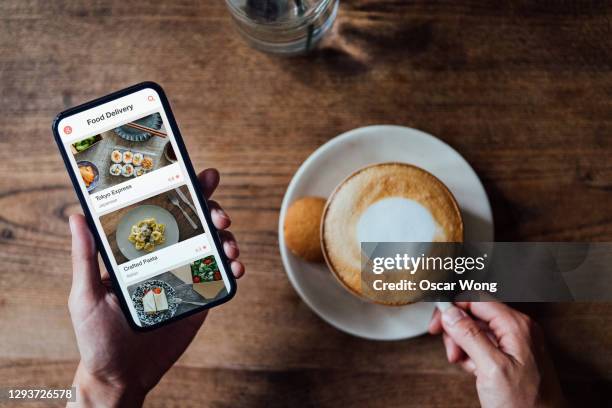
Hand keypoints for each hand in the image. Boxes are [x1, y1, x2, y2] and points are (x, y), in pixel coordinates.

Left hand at [68, 169, 243, 406]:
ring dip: (227, 238)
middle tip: (219, 216)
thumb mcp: (86, 295)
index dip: (182, 189)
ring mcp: (185, 273)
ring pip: (213, 244)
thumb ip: (85, 258)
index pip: (161, 210)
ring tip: (229, 244)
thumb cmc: (97, 336)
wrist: (123, 375)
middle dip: (212, 210)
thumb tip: (76, 215)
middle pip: (194, 221)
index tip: (198, 175)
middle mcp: (165, 254)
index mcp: (139, 248)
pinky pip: (221, 275)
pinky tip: (236, 267)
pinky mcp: (200, 295)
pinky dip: (234, 267)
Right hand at [429, 302, 564, 407]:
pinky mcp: (511, 356)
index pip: (476, 299)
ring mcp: (515, 343)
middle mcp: (518, 329)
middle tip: (452, 351)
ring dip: (464, 346)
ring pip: (477, 330)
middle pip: (475, 314)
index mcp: (516, 326)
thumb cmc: (526, 405)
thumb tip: (451, 313)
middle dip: (457, 331)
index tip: (437, 322)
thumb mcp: (491, 368)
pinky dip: (473, 356)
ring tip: (466, 365)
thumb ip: (470, 336)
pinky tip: (475, 370)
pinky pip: (484, 345)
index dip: (453, 308)